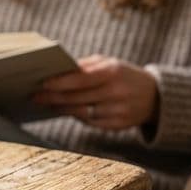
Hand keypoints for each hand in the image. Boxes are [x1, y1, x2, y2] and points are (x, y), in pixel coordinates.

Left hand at [32, 55, 157, 129]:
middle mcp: (116, 92)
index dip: (59, 83)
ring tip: (47, 104)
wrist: (155, 96)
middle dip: (53, 98)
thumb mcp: (109, 63)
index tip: (42, 84)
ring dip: (62, 109)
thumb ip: (84, 66)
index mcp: (113, 72)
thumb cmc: (123, 75)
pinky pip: (90, 123)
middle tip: (35, 97)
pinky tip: (67, 111)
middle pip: (77, 98)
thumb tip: (57, 73)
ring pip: (81, 113)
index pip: (80, 79)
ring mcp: (118, 111)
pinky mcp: (118, 125)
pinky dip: (77, 116)